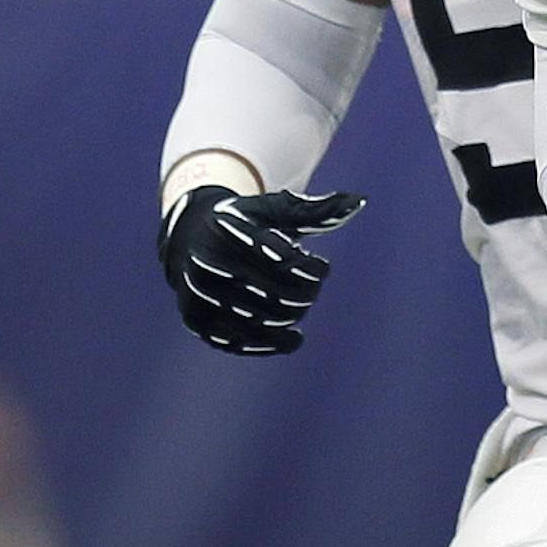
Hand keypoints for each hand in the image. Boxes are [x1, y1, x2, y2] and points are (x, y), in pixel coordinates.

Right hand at [158, 186, 365, 355]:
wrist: (189, 237)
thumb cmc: (245, 222)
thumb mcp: (274, 210)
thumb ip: (314, 210)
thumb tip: (357, 201)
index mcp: (231, 231)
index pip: (287, 262)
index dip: (314, 270)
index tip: (322, 268)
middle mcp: (210, 262)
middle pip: (276, 294)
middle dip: (305, 294)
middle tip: (312, 289)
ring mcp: (200, 294)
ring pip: (260, 321)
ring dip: (290, 319)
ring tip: (299, 309)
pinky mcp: (196, 320)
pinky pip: (238, 342)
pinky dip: (270, 344)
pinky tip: (292, 339)